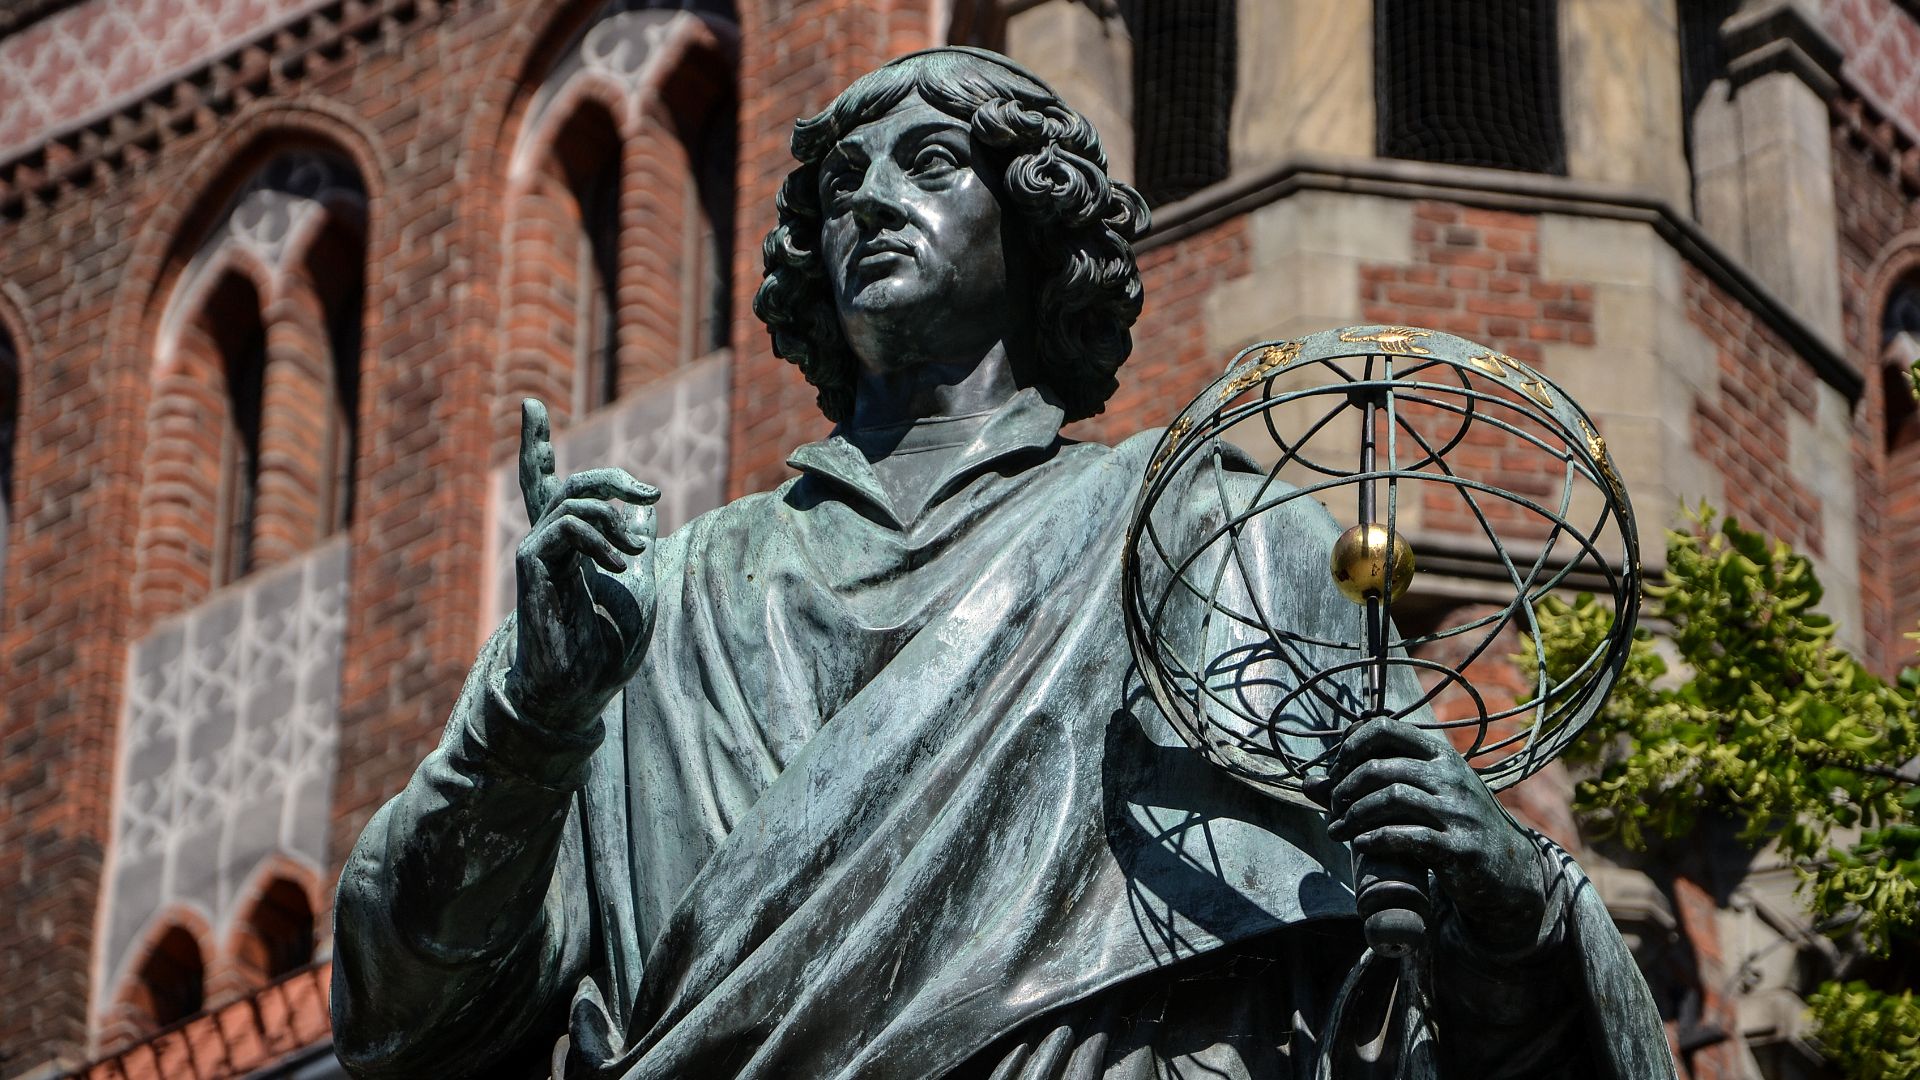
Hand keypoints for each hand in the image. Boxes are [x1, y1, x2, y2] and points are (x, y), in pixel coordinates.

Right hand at [506, 398, 659, 729]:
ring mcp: (537, 554)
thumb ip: (636, 541)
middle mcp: (548, 545)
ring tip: (637, 552)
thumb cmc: (608, 647)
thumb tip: (645, 508)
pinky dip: (599, 537)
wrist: (582, 689)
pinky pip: (565, 526)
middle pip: (560, 484)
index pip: (547, 489)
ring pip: (571, 502)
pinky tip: (620, 563)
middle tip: (649, 492)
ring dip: (614, 518)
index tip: (528, 406)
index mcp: (570, 548)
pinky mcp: (531, 565)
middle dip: (609, 477)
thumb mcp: (640, 583)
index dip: (534, 446)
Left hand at [1324, 718, 1547, 951]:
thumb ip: (1369, 788)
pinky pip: (1408, 836)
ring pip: (1390, 799)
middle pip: (1380, 768)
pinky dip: (1376, 838)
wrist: (1509, 868)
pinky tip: (1361, 845)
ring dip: (1354, 816)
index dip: (1350, 746)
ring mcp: (1458, 812)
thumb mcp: (1422, 797)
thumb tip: (1308, 784)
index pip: (1384, 728)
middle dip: (1345, 789)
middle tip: (1333, 808)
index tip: (1336, 771)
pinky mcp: (1460, 848)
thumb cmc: (1454, 826)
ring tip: (1337, 831)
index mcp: (1441, 756)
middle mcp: (1451, 777)